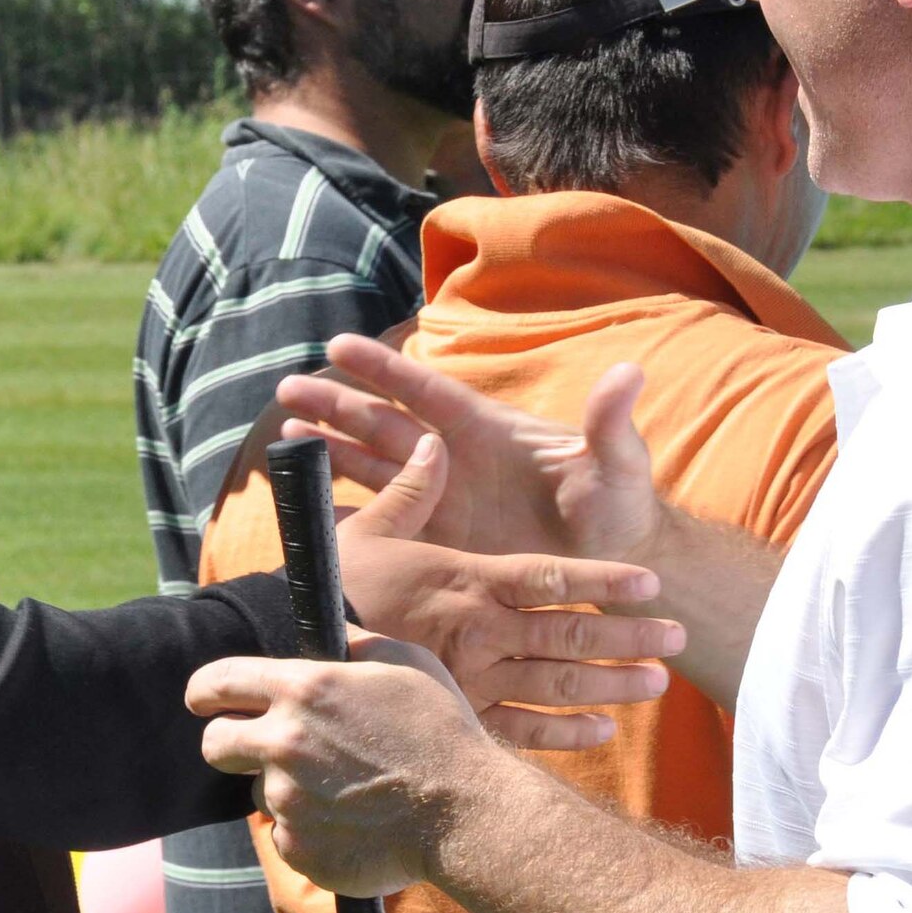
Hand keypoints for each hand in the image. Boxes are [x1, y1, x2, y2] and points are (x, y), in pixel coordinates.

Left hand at [189, 633, 498, 896]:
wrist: (467, 814)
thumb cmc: (440, 731)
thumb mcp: (405, 663)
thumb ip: (354, 645)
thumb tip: (330, 636)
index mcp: (304, 689)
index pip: (216, 683)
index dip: (203, 691)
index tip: (204, 700)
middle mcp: (283, 742)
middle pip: (214, 744)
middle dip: (230, 743)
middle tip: (262, 747)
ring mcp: (287, 799)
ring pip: (260, 792)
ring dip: (287, 789)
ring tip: (344, 789)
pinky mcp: (298, 847)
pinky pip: (287, 834)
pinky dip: (310, 830)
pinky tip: (353, 822)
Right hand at [280, 334, 667, 562]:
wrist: (613, 567)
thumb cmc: (619, 510)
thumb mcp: (618, 467)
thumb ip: (611, 424)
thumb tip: (629, 373)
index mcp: (488, 432)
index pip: (425, 391)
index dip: (383, 369)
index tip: (338, 345)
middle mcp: (456, 460)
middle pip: (384, 424)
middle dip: (337, 405)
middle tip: (287, 387)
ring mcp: (444, 500)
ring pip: (373, 466)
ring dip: (330, 449)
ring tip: (282, 430)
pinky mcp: (440, 540)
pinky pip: (385, 517)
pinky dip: (348, 508)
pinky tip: (310, 504)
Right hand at [333, 433, 680, 749]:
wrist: (296, 653)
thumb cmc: (336, 588)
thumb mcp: (371, 530)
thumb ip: (412, 487)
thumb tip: (438, 442)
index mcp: (467, 580)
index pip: (549, 578)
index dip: (603, 581)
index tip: (649, 583)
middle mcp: (479, 631)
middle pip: (568, 634)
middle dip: (628, 635)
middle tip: (676, 638)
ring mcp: (471, 679)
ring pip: (555, 685)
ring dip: (610, 684)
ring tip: (655, 684)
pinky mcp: (459, 716)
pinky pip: (521, 730)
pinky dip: (565, 733)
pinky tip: (601, 731)